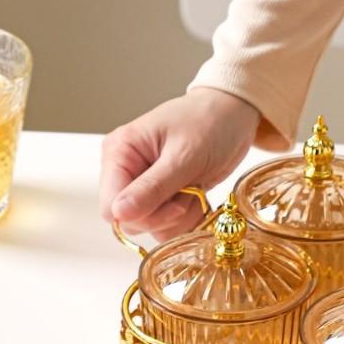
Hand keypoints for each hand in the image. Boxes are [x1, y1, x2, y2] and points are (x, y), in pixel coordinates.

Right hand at [100, 87, 259, 240]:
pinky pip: (166, 225)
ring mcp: (142, 186)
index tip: (175, 204)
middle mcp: (125, 171)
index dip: (142, 215)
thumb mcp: (184, 156)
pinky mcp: (161, 197)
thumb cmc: (209, 123)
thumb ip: (152, 187)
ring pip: (150, 227)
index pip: (111, 206)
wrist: (232, 116)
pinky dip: (186, 219)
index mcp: (119, 153)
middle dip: (164, 216)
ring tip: (195, 190)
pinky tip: (197, 197)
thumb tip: (119, 213)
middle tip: (189, 194)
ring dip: (178, 218)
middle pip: (129, 221)